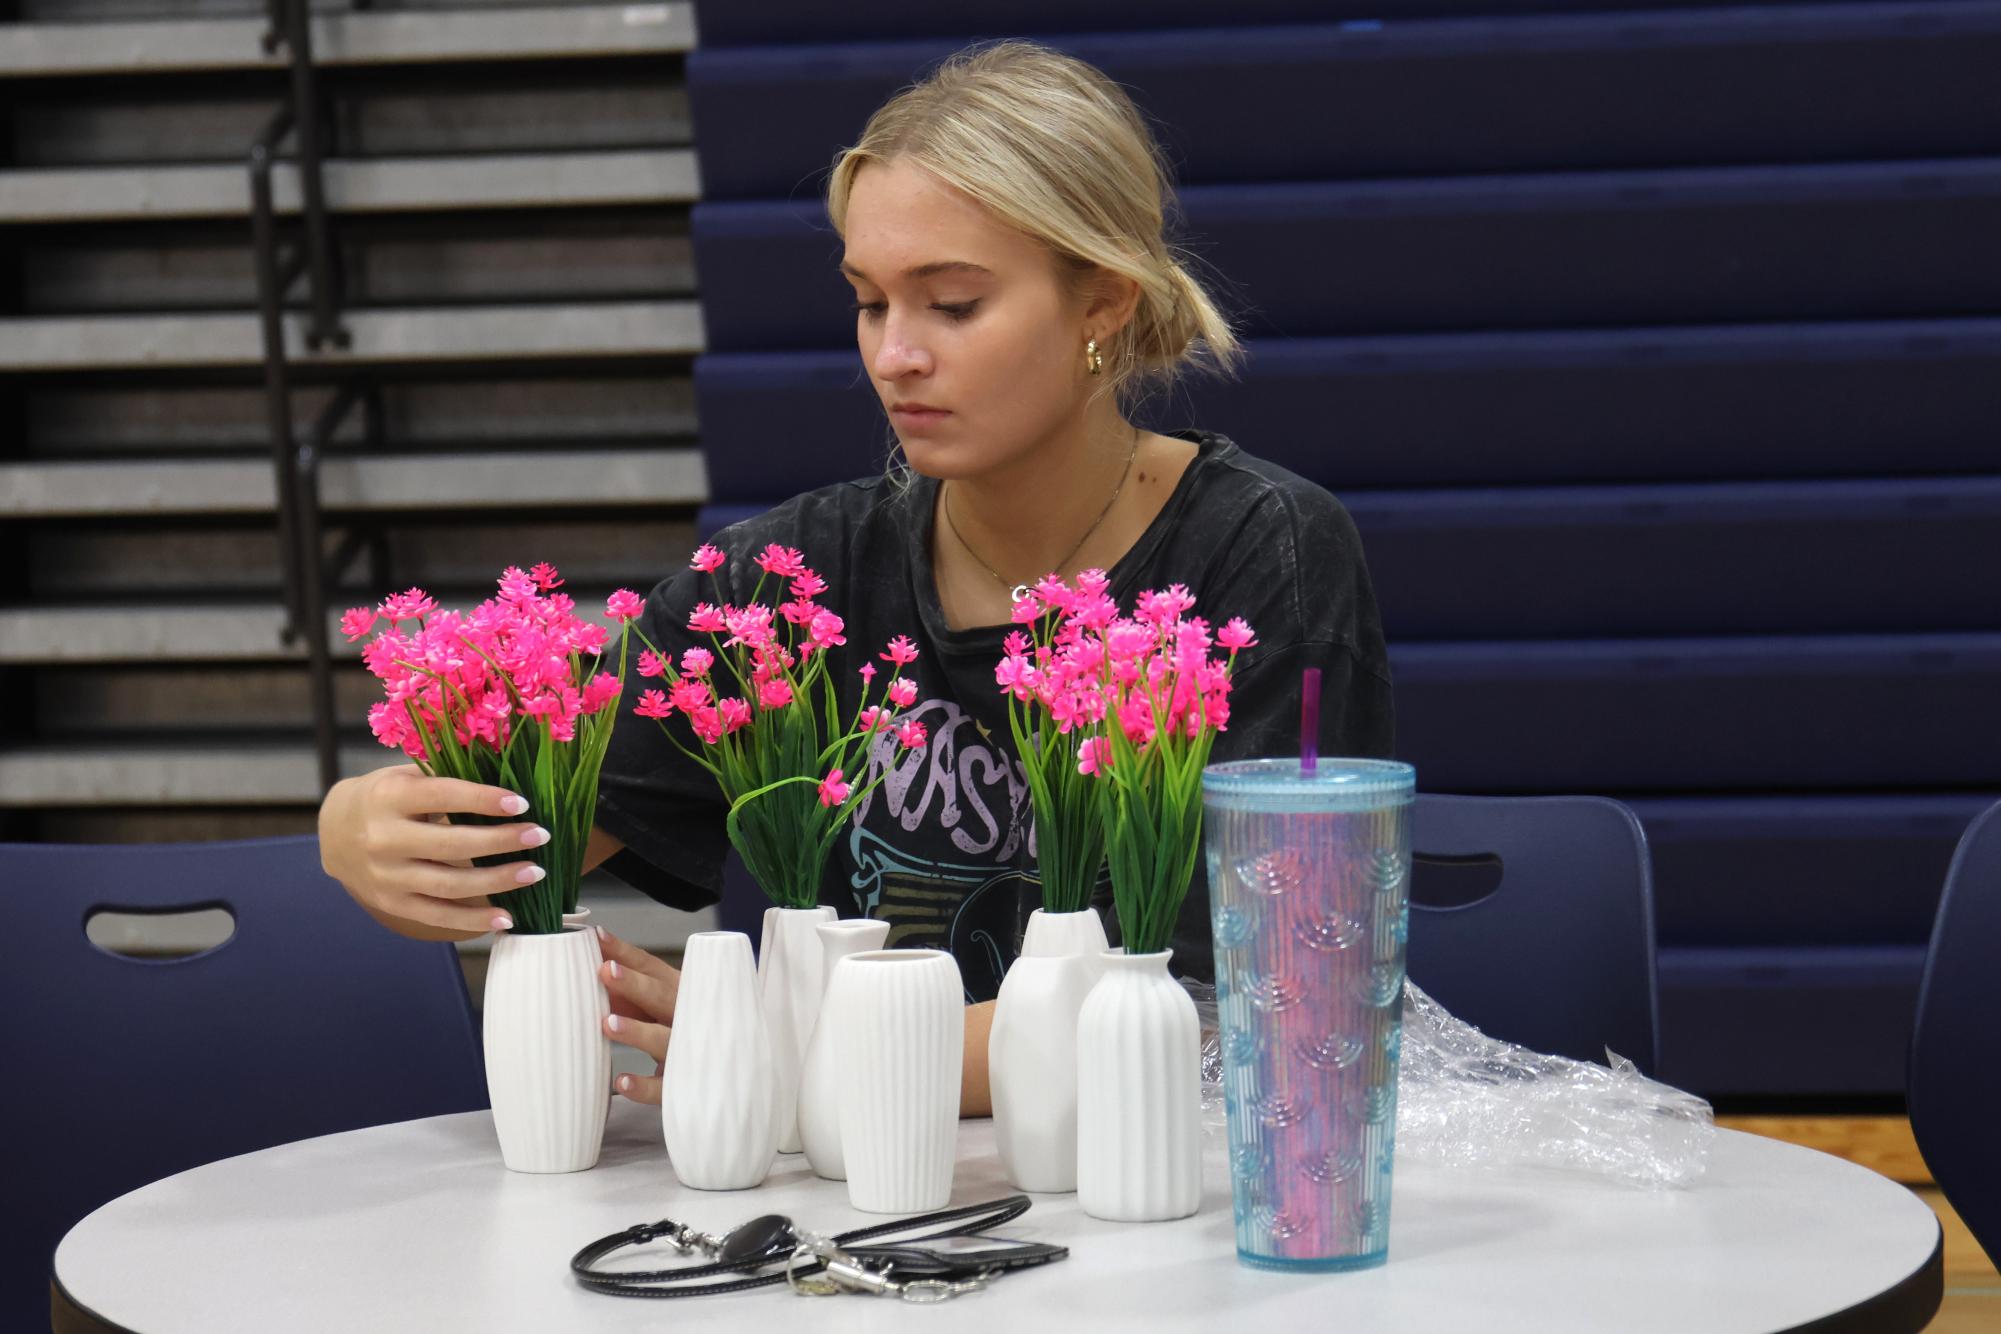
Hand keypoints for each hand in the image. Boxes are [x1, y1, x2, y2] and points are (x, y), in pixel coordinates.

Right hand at [318, 763, 548, 937]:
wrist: (334, 831)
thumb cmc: (386, 796)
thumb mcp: (406, 776)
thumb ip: (448, 777)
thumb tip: (508, 776)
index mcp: (389, 797)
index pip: (444, 796)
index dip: (484, 799)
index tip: (522, 802)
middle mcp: (383, 838)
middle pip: (452, 845)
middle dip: (502, 841)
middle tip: (540, 835)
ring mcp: (386, 876)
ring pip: (449, 885)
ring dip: (498, 881)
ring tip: (534, 873)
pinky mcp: (390, 903)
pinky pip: (437, 916)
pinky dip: (474, 920)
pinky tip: (507, 916)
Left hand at [597, 927, 680, 1104]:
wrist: (739, 1067)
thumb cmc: (683, 1026)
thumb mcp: (660, 1003)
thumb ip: (628, 991)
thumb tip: (590, 968)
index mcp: (679, 990)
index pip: (651, 967)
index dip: (625, 952)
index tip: (599, 937)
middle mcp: (685, 1015)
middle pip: (660, 997)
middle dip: (634, 983)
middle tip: (606, 970)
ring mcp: (686, 1050)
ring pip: (663, 1040)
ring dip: (638, 1031)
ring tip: (609, 1024)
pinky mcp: (681, 1083)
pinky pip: (663, 1087)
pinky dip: (644, 1086)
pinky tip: (622, 1081)